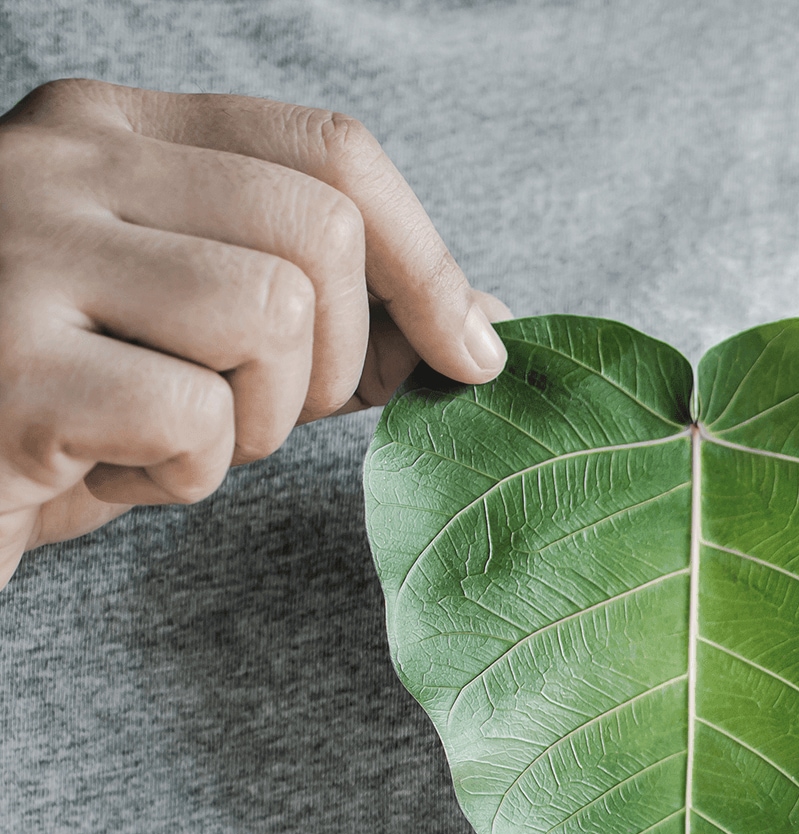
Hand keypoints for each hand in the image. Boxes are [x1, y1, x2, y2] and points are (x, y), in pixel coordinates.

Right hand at [0, 78, 510, 586]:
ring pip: (270, 316)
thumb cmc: (81, 407)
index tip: (472, 354)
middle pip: (320, 233)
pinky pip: (193, 420)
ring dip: (257, 421)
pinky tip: (112, 471)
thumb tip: (490, 324)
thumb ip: (342, 318)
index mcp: (117, 129)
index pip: (330, 147)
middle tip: (261, 412)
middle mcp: (63, 161)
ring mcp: (24, 253)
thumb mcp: (209, 342)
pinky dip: (183, 477)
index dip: (427, 260)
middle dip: (335, 359)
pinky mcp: (8, 369)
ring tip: (173, 437)